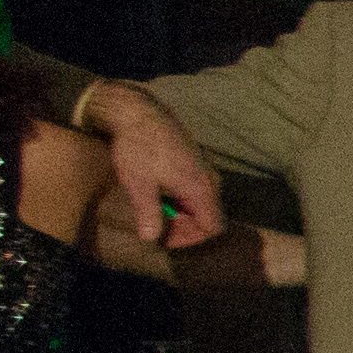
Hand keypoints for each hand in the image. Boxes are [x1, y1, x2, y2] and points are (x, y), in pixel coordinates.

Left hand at [84, 87, 227, 247]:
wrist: (139, 113)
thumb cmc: (139, 147)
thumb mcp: (139, 184)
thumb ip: (148, 213)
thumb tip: (151, 239)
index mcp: (200, 188)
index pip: (213, 227)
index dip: (190, 238)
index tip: (163, 236)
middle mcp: (209, 180)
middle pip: (209, 216)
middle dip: (184, 227)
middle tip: (156, 225)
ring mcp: (204, 168)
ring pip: (202, 203)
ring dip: (182, 212)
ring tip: (155, 208)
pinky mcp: (195, 161)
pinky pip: (197, 189)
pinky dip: (181, 198)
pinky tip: (158, 191)